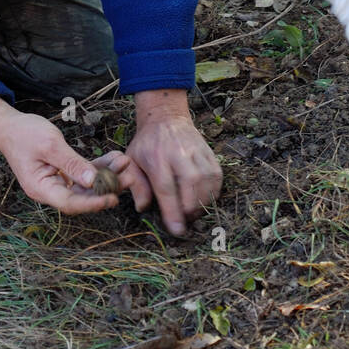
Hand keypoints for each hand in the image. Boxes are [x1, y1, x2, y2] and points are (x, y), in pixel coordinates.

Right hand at [0, 97, 118, 214]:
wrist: (9, 125)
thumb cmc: (24, 133)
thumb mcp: (50, 145)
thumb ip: (71, 163)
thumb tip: (93, 180)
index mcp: (41, 188)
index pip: (70, 203)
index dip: (93, 204)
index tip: (113, 198)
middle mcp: (49, 189)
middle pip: (82, 196)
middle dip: (106, 187)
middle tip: (129, 177)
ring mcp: (56, 181)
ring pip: (86, 184)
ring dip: (106, 174)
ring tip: (124, 162)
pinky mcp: (62, 172)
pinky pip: (83, 172)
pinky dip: (98, 166)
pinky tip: (114, 157)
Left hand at [125, 89, 221, 236]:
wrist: (166, 118)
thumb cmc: (146, 144)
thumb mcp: (132, 160)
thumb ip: (136, 184)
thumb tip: (142, 207)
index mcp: (157, 158)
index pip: (166, 188)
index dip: (173, 211)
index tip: (177, 230)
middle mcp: (179, 153)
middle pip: (191, 184)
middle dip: (191, 207)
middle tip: (186, 220)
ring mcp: (196, 151)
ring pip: (207, 179)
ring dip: (204, 201)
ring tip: (195, 212)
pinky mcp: (208, 151)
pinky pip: (217, 174)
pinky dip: (214, 190)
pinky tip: (206, 199)